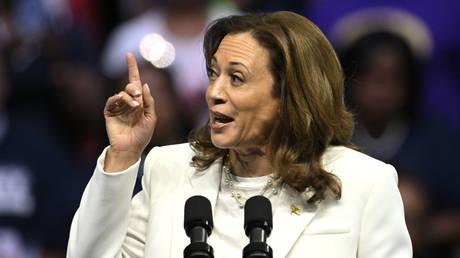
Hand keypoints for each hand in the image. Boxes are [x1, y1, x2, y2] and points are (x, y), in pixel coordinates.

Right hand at [103, 53, 155, 170]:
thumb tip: (144, 84)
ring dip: (128, 98)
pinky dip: (117, 99)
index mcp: (139, 102)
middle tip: (137, 97)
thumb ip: (149, 101)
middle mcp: (128, 102)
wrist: (131, 148)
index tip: (129, 54)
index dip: (132, 68)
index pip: (135, 81)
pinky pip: (111, 100)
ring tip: (135, 107)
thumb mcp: (151, 117)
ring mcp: (118, 107)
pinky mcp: (109, 112)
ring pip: (121, 93)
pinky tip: (122, 103)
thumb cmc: (143, 135)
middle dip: (133, 88)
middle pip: (129, 86)